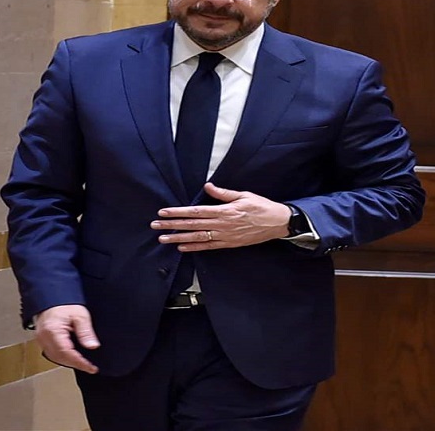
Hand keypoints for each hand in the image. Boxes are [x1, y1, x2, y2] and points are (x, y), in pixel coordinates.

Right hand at [34, 305, 99, 373]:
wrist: (52, 297)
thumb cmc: (64, 303)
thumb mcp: (80, 315)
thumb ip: (85, 331)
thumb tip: (92, 346)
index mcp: (52, 331)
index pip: (67, 352)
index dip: (80, 362)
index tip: (91, 367)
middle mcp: (44, 338)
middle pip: (60, 358)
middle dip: (76, 364)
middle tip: (90, 368)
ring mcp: (41, 339)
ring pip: (54, 358)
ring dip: (69, 362)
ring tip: (83, 364)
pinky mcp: (42, 339)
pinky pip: (51, 353)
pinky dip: (63, 357)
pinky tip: (72, 358)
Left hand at [154, 183, 290, 250]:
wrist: (278, 223)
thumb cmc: (262, 207)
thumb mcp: (244, 195)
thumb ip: (224, 193)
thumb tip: (207, 186)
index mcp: (225, 211)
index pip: (196, 212)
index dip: (178, 212)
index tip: (164, 212)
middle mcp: (223, 224)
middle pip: (193, 225)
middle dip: (172, 225)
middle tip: (156, 225)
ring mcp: (225, 236)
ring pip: (198, 237)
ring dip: (179, 238)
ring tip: (163, 238)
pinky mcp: (229, 243)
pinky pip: (209, 246)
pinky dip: (194, 247)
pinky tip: (182, 247)